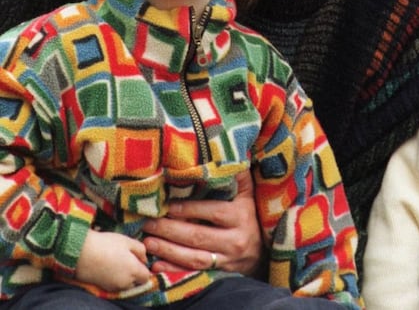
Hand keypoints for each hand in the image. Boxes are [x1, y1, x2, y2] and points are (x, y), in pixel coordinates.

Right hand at [76, 229, 150, 291]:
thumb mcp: (128, 241)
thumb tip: (144, 259)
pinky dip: (114, 279)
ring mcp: (112, 287)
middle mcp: (124, 283)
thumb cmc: (106, 244)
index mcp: (133, 271)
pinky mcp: (102, 288)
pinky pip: (114, 286)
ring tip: (116, 262)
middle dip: (135, 273)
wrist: (80, 252)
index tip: (138, 259)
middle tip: (127, 259)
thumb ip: (141, 250)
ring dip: (125, 277)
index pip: (146, 276)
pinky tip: (108, 267)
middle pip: (136, 282)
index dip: (143, 268)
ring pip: (125, 285)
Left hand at [143, 171, 263, 275]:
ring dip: (168, 251)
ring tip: (147, 242)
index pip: (213, 212)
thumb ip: (237, 176)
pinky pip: (194, 273)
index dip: (189, 210)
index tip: (168, 206)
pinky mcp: (219, 273)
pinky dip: (174, 270)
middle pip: (199, 236)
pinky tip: (157, 265)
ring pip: (194, 258)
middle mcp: (235, 240)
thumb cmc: (250, 216)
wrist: (263, 251)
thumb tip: (224, 152)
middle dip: (170, 231)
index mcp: (241, 216)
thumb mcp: (247, 195)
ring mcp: (227, 259)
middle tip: (148, 224)